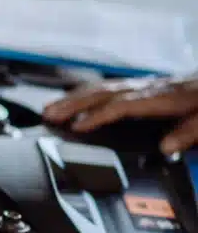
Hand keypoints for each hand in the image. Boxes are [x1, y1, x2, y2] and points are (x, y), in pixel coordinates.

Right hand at [43, 74, 197, 154]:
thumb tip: (166, 148)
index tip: (76, 126)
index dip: (97, 116)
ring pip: (102, 88)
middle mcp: (148, 88)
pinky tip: (75, 99)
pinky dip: (87, 92)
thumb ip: (188, 132)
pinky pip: (109, 86)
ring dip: (74, 98)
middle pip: (104, 93)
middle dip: (73, 104)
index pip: (122, 106)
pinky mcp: (144, 85)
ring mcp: (144, 84)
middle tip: (49, 115)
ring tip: (51, 108)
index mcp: (163, 97)